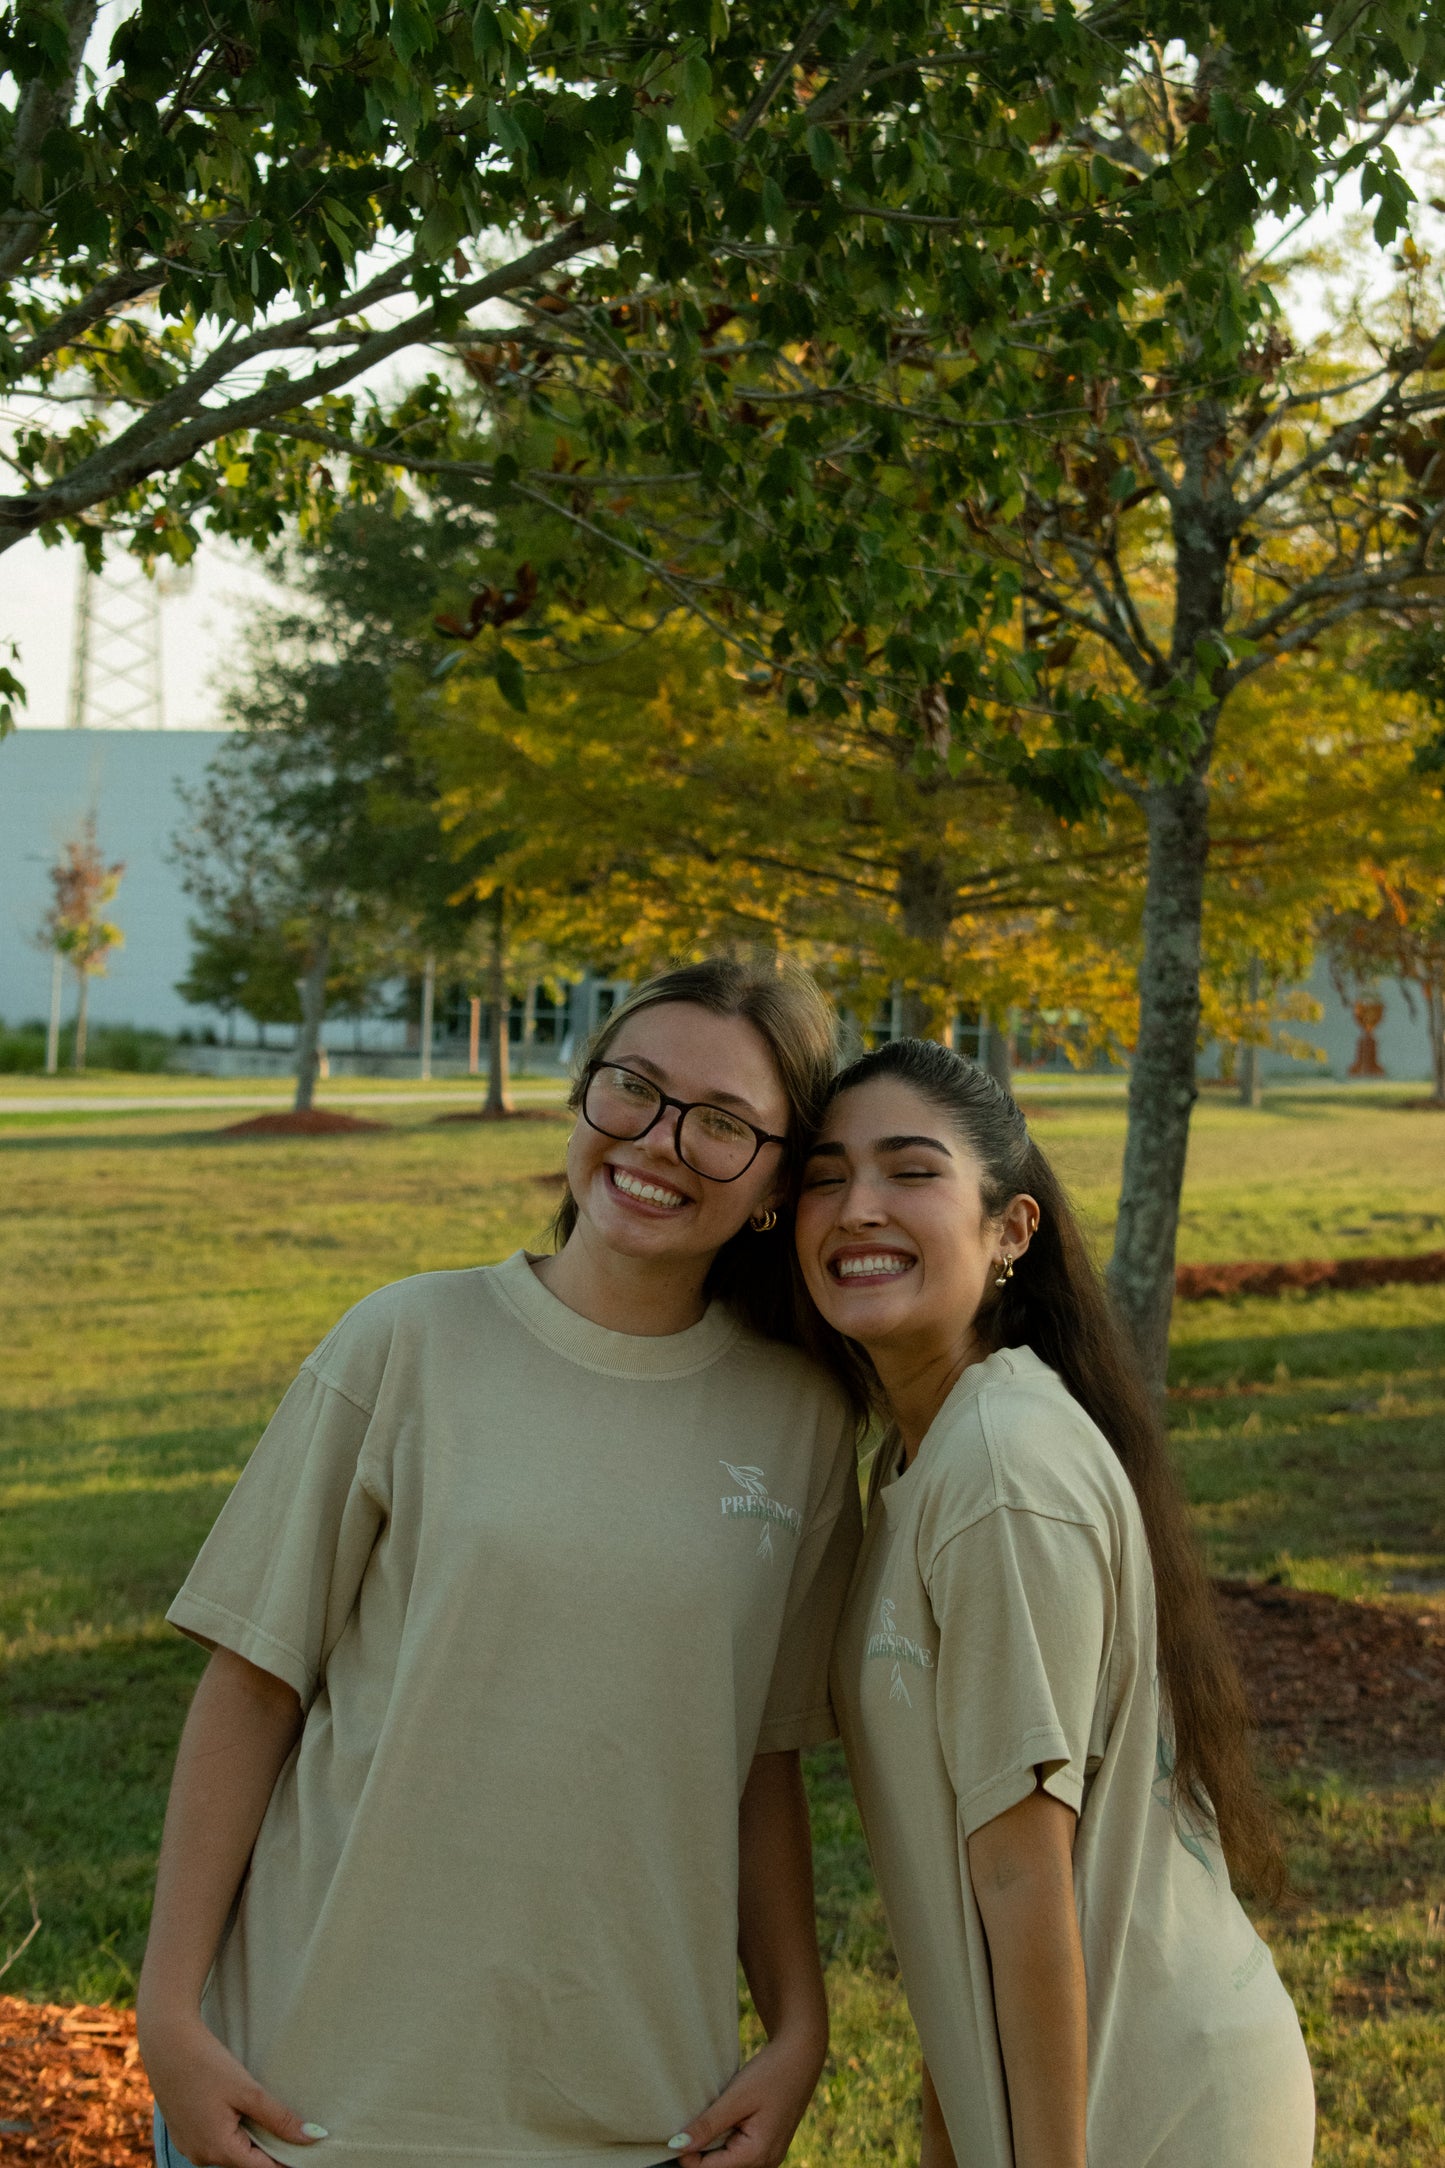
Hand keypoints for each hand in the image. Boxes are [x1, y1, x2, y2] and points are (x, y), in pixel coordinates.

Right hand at [140, 2008, 325, 2167]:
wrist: (166, 2043)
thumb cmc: (206, 2064)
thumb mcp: (248, 2090)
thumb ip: (279, 2118)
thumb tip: (313, 2137)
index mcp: (218, 2150)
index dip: (288, 2161)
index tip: (308, 2150)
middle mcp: (200, 2157)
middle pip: (246, 2163)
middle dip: (270, 2150)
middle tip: (294, 2129)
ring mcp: (189, 2147)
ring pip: (230, 2153)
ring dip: (250, 2140)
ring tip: (269, 2116)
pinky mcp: (184, 2134)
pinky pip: (214, 2143)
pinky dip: (232, 2133)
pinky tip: (241, 2111)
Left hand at [668, 2026, 826, 2167]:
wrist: (801, 2055)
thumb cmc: (771, 2073)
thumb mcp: (736, 2097)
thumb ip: (708, 2125)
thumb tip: (677, 2146)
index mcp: (758, 2155)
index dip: (687, 2155)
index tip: (676, 2132)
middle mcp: (766, 2163)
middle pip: (719, 2167)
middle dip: (702, 2150)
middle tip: (696, 2119)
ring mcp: (769, 2156)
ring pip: (729, 2160)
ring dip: (715, 2143)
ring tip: (715, 2114)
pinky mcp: (768, 2146)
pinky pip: (740, 2151)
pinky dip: (727, 2138)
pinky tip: (727, 2117)